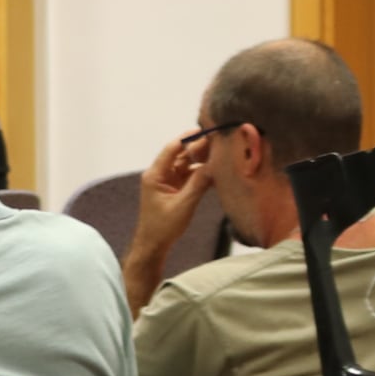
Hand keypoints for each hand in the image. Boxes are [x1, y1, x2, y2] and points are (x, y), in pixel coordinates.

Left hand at [132, 130, 209, 254]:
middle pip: (181, 154)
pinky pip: (190, 175)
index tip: (205, 131)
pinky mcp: (175, 188)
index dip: (187, 138)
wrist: (154, 244)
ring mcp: (167, 181)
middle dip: (198, 147)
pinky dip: (202, 172)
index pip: (172, 149)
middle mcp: (160, 174)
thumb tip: (214, 165)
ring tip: (221, 154)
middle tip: (218, 142)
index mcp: (155, 174)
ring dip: (202, 160)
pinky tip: (216, 170)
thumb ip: (198, 184)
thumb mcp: (183, 204)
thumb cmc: (163, 226)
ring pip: (187, 164)